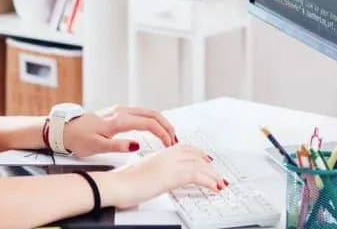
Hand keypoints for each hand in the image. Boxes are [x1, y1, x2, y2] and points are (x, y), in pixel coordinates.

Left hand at [63, 104, 177, 156]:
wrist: (64, 129)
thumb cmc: (78, 138)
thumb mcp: (97, 146)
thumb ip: (118, 146)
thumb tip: (136, 145)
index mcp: (118, 120)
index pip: (149, 123)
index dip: (163, 133)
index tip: (169, 144)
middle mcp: (121, 111)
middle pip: (152, 113)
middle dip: (167, 125)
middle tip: (175, 139)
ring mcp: (119, 110)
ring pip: (148, 111)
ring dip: (161, 122)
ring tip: (169, 135)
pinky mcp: (117, 112)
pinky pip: (141, 113)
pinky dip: (153, 119)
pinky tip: (155, 128)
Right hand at [106, 144, 227, 208]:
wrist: (116, 184)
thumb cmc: (122, 182)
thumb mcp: (139, 175)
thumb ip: (150, 174)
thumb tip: (153, 180)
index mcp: (158, 155)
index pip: (183, 148)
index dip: (196, 153)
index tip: (204, 159)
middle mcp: (165, 156)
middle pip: (194, 154)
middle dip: (208, 163)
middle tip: (216, 172)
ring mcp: (170, 164)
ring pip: (199, 164)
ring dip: (212, 174)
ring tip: (219, 182)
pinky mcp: (172, 175)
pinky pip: (198, 175)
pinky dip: (210, 181)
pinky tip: (214, 188)